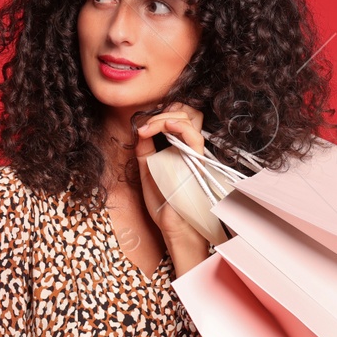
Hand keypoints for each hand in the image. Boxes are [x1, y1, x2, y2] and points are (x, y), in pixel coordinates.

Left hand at [132, 102, 211, 255]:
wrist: (171, 224)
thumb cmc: (163, 201)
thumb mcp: (147, 169)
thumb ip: (145, 149)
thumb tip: (140, 129)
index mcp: (178, 147)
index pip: (176, 118)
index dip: (160, 114)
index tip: (140, 125)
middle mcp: (188, 147)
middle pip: (185, 112)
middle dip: (162, 112)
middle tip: (144, 125)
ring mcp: (194, 153)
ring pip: (190, 118)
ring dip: (166, 117)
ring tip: (149, 127)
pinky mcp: (197, 162)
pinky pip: (194, 136)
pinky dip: (177, 126)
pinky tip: (163, 126)